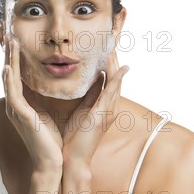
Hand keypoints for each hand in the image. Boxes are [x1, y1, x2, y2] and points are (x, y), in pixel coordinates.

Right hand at [2, 32, 63, 172]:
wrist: (53, 162)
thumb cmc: (53, 140)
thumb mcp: (53, 111)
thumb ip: (53, 94)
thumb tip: (62, 78)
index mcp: (23, 103)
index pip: (17, 75)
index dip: (16, 57)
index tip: (17, 39)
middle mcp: (16, 105)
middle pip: (9, 73)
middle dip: (8, 53)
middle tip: (8, 33)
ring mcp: (16, 110)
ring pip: (9, 80)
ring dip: (8, 60)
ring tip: (9, 42)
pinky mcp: (20, 116)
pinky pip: (12, 95)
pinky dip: (9, 81)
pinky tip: (8, 68)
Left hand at [61, 45, 128, 166]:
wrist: (72, 159)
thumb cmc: (74, 138)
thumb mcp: (81, 111)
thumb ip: (88, 96)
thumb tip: (92, 80)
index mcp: (103, 104)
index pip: (109, 76)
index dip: (108, 59)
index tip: (105, 42)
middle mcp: (109, 106)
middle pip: (116, 75)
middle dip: (114, 55)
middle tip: (113, 35)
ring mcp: (109, 110)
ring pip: (116, 81)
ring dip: (116, 62)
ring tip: (114, 44)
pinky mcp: (103, 115)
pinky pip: (112, 93)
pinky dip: (117, 79)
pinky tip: (121, 67)